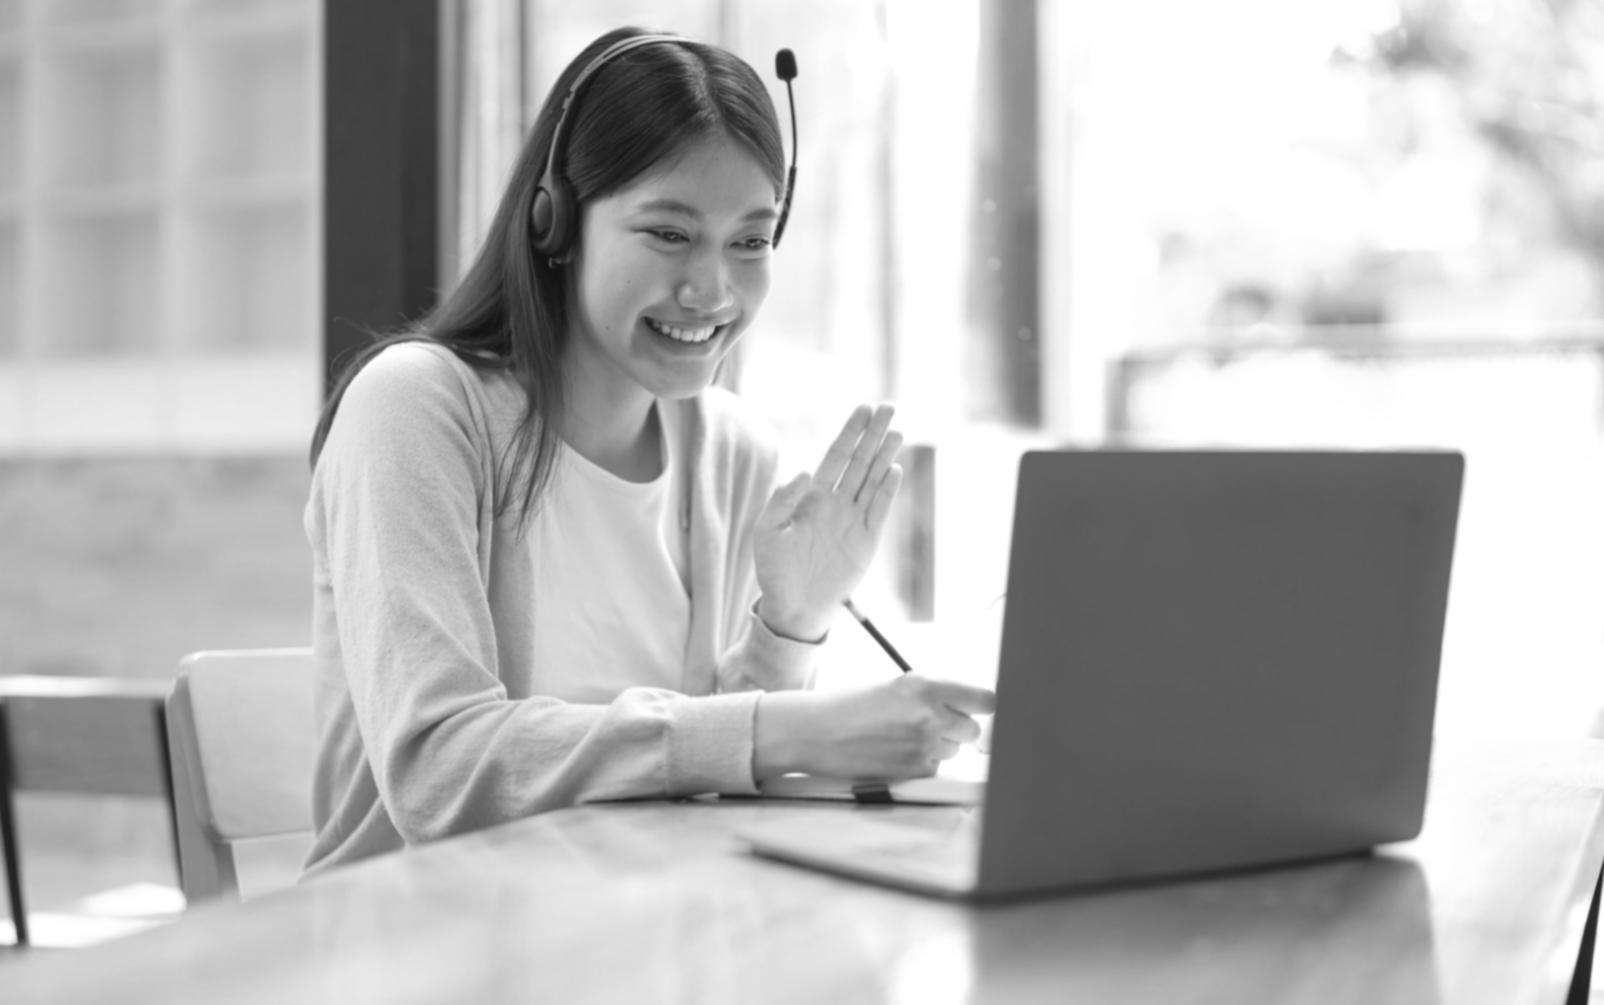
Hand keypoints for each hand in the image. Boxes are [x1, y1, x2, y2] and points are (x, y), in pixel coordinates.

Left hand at [754, 404, 903, 640]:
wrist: (793, 606)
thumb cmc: (774, 570)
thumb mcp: (767, 532)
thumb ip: (782, 499)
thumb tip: (805, 471)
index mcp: (812, 496)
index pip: (836, 456)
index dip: (850, 432)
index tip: (863, 408)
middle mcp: (837, 503)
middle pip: (860, 460)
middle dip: (874, 434)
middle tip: (888, 407)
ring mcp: (854, 520)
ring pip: (873, 479)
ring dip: (885, 455)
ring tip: (897, 430)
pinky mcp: (867, 540)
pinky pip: (879, 509)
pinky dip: (887, 490)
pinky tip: (894, 468)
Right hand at [754, 675, 996, 780]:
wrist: (815, 731)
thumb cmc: (850, 705)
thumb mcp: (895, 687)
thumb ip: (932, 695)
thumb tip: (967, 707)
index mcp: (926, 686)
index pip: (984, 699)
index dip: (981, 706)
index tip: (978, 710)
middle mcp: (930, 715)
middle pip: (973, 730)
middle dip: (957, 729)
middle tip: (932, 725)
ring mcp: (924, 746)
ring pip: (953, 751)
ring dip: (938, 747)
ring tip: (903, 738)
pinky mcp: (913, 772)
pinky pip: (935, 769)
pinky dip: (921, 764)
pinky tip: (894, 754)